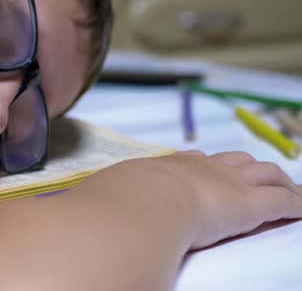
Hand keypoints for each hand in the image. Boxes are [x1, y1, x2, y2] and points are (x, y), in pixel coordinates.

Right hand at [100, 151, 301, 249]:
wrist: (145, 202)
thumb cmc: (124, 198)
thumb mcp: (112, 191)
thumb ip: (107, 195)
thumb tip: (86, 203)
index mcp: (172, 166)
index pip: (196, 160)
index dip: (210, 164)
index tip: (211, 167)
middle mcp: (204, 168)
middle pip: (236, 160)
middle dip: (248, 167)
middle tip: (257, 175)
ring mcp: (229, 183)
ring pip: (265, 173)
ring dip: (277, 180)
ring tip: (287, 189)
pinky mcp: (250, 205)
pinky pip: (281, 202)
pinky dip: (295, 204)